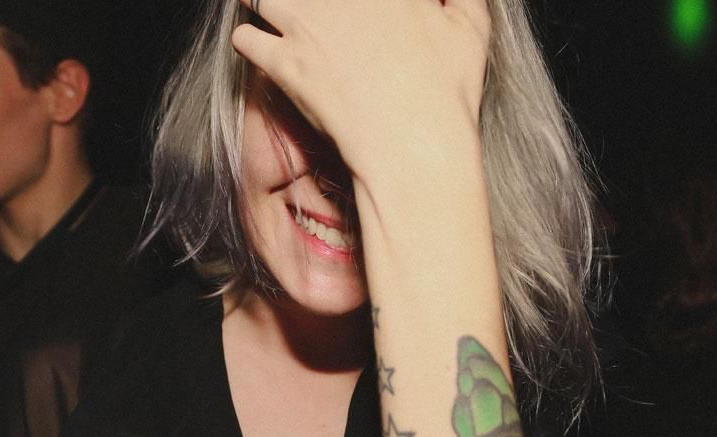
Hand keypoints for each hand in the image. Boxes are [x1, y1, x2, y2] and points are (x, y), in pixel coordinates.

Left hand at [231, 0, 489, 181]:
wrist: (413, 142)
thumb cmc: (447, 88)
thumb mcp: (472, 26)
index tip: (349, 8)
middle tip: (305, 11)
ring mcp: (305, 23)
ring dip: (260, 2)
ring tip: (268, 10)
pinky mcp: (284, 64)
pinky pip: (244, 37)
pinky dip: (248, 39)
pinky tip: (261, 47)